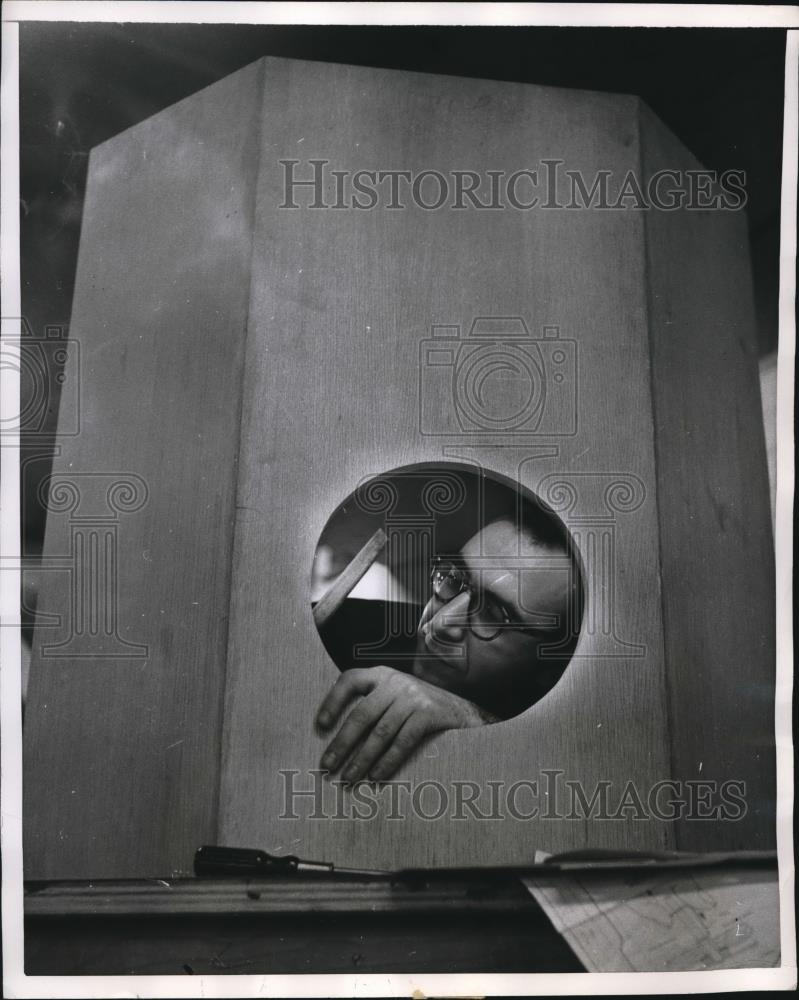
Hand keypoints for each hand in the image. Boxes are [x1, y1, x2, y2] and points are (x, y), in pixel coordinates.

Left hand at [316, 666, 492, 782]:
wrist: (464, 712)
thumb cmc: (420, 709)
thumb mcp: (395, 697)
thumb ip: (372, 704)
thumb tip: (337, 738)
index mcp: (383, 675)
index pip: (350, 680)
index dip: (332, 701)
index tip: (320, 725)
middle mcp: (396, 682)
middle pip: (362, 714)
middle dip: (342, 743)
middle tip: (327, 766)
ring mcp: (413, 697)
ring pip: (380, 732)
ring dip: (362, 759)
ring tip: (348, 778)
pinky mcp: (429, 714)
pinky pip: (402, 742)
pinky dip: (387, 762)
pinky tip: (376, 777)